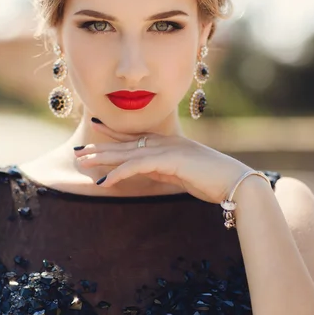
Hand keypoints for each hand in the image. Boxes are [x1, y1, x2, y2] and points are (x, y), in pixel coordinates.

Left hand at [73, 118, 259, 203]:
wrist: (233, 182)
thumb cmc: (209, 180)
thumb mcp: (179, 173)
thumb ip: (160, 169)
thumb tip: (140, 171)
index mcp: (167, 144)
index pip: (135, 138)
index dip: (114, 135)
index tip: (96, 132)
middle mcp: (164, 143)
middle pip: (126, 144)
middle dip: (101, 147)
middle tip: (80, 151)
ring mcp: (166, 149)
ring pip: (127, 152)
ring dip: (103, 158)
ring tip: (83, 162)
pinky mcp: (169, 160)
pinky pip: (138, 166)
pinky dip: (120, 173)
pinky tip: (106, 182)